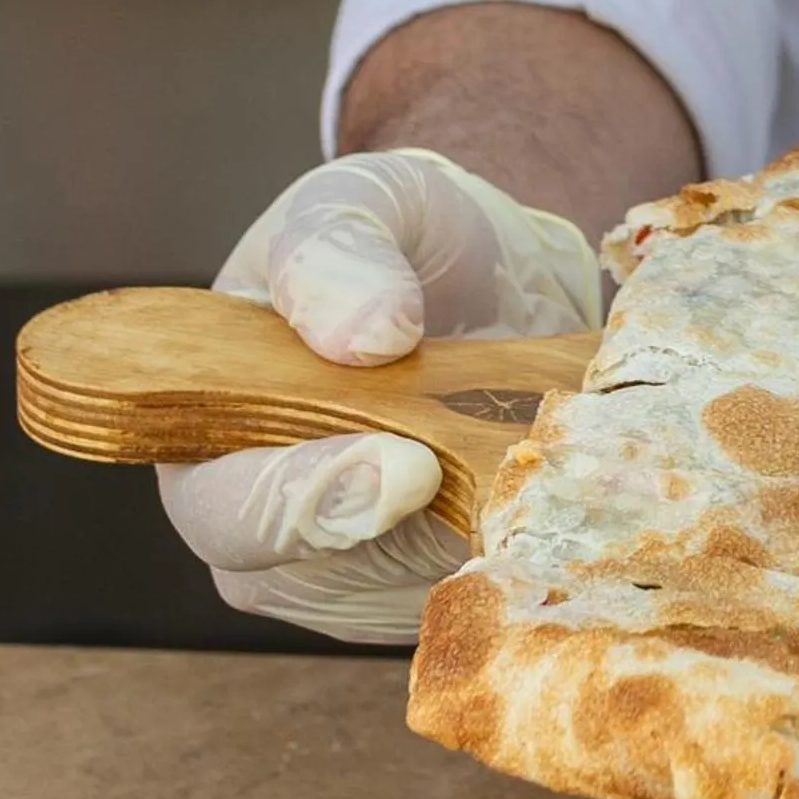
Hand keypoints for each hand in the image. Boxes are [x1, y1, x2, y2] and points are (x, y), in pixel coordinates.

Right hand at [157, 150, 602, 643]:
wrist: (499, 277)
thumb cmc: (403, 241)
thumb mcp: (365, 203)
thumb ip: (338, 248)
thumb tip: (363, 333)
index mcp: (215, 436)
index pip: (228, 511)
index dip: (304, 501)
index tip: (402, 465)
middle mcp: (279, 528)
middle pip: (326, 582)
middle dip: (419, 539)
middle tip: (502, 480)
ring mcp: (369, 572)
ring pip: (424, 596)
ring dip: (498, 536)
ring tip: (561, 460)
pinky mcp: (455, 583)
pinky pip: (499, 590)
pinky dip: (544, 543)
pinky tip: (584, 486)